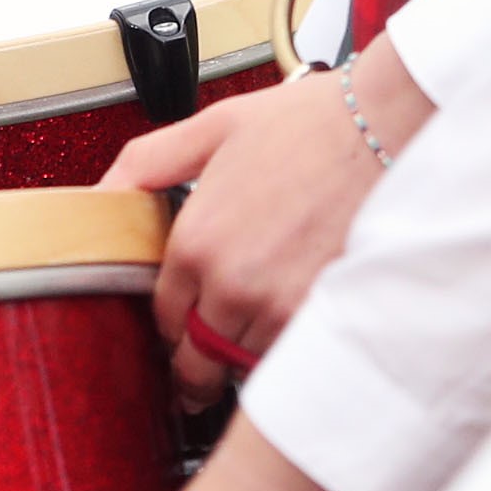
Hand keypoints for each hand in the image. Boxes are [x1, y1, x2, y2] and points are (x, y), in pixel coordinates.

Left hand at [103, 40, 428, 400]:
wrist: (391, 129)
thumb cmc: (312, 125)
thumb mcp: (210, 130)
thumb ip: (146, 164)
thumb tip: (99, 193)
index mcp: (197, 243)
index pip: (164, 316)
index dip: (171, 323)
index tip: (181, 324)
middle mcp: (235, 285)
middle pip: (200, 356)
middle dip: (199, 362)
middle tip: (205, 365)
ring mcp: (284, 310)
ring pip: (247, 365)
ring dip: (246, 358)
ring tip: (258, 336)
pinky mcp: (331, 321)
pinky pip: (296, 363)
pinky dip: (290, 356)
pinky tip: (295, 334)